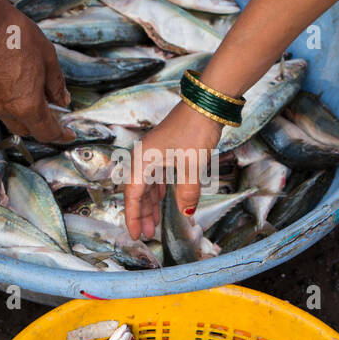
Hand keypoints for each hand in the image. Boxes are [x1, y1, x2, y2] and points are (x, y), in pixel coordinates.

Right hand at [0, 0, 71, 140]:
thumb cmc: (15, 34)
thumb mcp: (47, 57)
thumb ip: (56, 84)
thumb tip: (63, 101)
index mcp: (26, 104)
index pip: (46, 132)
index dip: (60, 136)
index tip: (69, 134)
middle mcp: (5, 109)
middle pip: (26, 130)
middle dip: (42, 127)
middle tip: (54, 116)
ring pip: (10, 119)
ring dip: (24, 116)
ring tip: (35, 98)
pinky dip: (9, 104)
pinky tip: (15, 87)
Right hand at [123, 102, 223, 240]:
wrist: (205, 104)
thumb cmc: (195, 131)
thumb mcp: (192, 165)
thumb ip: (187, 192)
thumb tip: (186, 214)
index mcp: (143, 161)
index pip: (133, 195)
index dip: (133, 216)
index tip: (136, 235)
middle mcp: (144, 157)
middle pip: (138, 191)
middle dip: (142, 213)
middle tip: (147, 234)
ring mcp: (154, 153)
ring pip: (148, 184)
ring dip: (150, 204)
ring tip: (154, 222)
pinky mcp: (165, 150)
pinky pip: (157, 176)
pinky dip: (159, 190)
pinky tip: (163, 199)